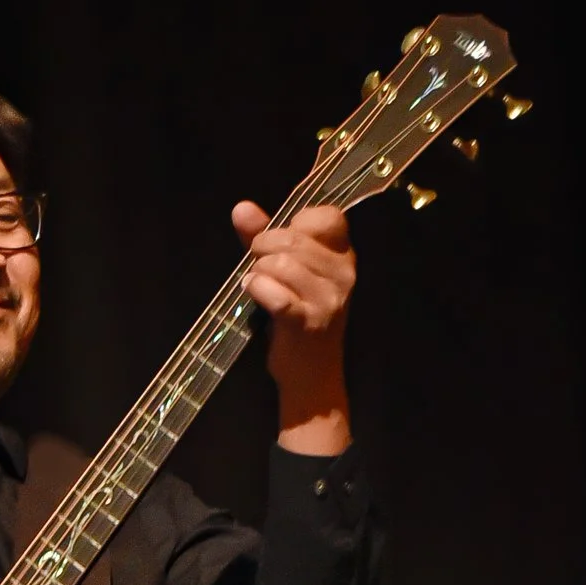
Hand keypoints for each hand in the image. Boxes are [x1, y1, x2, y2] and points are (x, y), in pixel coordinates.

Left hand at [232, 196, 353, 454]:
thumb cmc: (297, 317)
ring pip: (281, 263)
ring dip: (258, 272)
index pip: (328, 216)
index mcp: (344, 256)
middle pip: (293, 238)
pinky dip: (256, 289)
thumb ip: (263, 236)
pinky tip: (254, 293)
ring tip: (257, 285)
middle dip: (264, 248)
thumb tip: (241, 208)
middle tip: (259, 267)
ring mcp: (328, 299)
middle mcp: (343, 274)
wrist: (310, 376)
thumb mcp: (286, 271)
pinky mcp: (307, 322)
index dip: (295, 223)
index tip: (283, 243)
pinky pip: (274, 292)